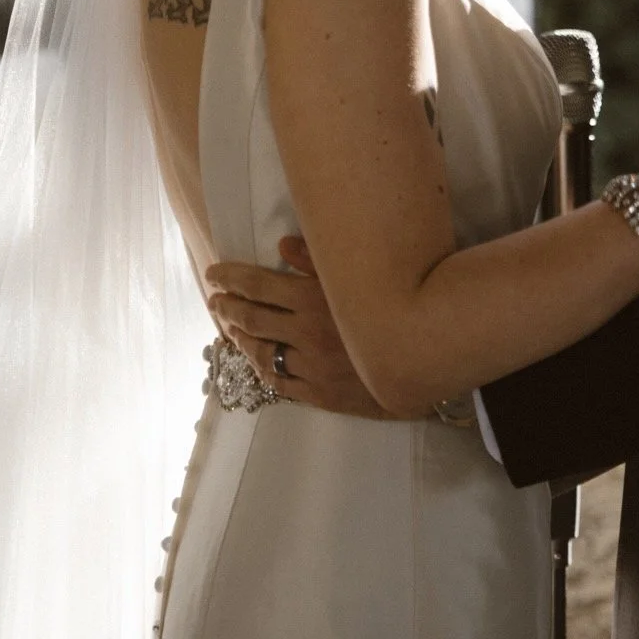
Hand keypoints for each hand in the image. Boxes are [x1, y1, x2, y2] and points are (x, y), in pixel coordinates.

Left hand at [205, 237, 430, 420]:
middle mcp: (305, 332)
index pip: (257, 285)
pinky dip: (261, 369)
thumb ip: (319, 260)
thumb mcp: (359, 276)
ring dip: (239, 338)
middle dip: (228, 307)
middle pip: (252, 318)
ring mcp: (310, 366)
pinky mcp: (319, 394)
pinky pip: (279, 382)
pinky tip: (254, 361)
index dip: (230, 279)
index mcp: (313, 298)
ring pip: (260, 352)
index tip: (214, 274)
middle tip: (216, 300)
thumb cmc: (393, 309)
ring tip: (229, 328)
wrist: (425, 361)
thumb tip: (282, 245)